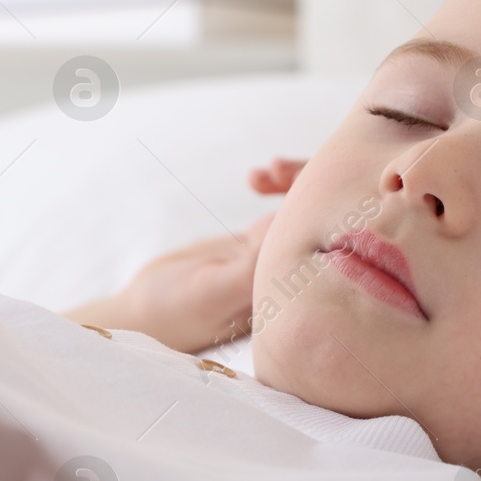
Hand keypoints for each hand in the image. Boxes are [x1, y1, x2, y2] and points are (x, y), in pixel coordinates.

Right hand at [64, 157, 305, 352]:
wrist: (148, 309)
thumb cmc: (176, 312)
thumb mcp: (210, 293)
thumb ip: (247, 268)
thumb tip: (284, 228)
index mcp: (300, 294)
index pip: (333, 244)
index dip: (328, 206)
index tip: (297, 185)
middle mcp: (300, 274)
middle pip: (329, 219)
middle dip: (310, 185)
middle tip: (276, 168)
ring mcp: (284, 254)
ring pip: (310, 208)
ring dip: (294, 180)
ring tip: (265, 172)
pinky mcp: (266, 240)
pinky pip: (287, 204)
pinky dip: (276, 184)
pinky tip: (254, 179)